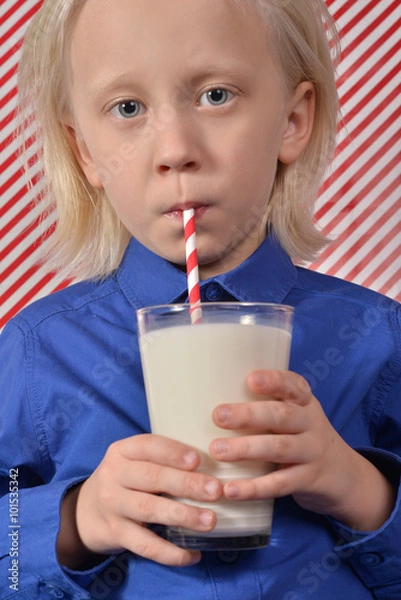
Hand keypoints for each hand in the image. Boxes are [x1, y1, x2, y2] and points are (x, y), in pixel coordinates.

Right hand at [58, 435, 222, 568]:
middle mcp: (114, 475)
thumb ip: (160, 459)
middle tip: (215, 490)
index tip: (197, 460)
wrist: (85, 511)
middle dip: (186, 484)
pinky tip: (192, 554)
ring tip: (210, 520)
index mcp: (122, 450)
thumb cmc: (123, 479)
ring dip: (182, 515)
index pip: (147, 445)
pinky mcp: (115, 533)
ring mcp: (112, 505)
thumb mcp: (132, 460)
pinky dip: (169, 552)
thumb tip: (209, 464)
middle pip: (152, 477)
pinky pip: (144, 545)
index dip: (172, 452)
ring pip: (149, 509)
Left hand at [209, 370, 395, 530]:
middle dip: (248, 415)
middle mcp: (311, 423)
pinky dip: (254, 488)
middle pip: (281, 416)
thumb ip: (269, 406)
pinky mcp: (309, 480)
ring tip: (217, 450)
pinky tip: (231, 489)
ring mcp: (312, 452)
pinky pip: (280, 484)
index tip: (250, 379)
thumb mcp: (297, 416)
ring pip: (279, 448)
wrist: (345, 477)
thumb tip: (212, 396)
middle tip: (218, 415)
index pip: (293, 386)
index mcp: (305, 403)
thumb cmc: (304, 438)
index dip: (273, 381)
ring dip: (246, 448)